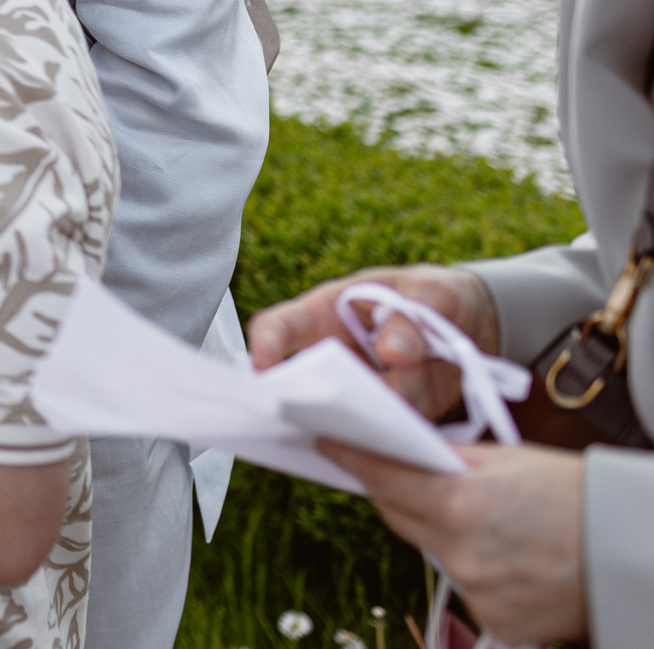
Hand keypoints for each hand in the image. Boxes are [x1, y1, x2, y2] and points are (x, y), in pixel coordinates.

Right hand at [248, 265, 498, 419]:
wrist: (469, 325)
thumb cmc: (432, 296)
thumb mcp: (428, 292)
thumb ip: (410, 317)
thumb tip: (393, 354)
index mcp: (325, 314)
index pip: (278, 327)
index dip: (264, 345)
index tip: (266, 369)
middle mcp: (333, 357)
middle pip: (305, 386)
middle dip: (314, 400)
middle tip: (336, 407)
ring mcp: (359, 393)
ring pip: (353, 416)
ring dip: (382, 412)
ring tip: (417, 392)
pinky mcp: (388, 421)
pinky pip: (383, 439)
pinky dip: (399, 440)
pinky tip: (417, 437)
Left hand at [321, 440, 585, 643]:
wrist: (632, 550)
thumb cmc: (577, 496)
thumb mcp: (509, 461)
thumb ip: (450, 461)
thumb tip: (405, 451)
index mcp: (459, 503)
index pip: (382, 477)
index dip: (351, 457)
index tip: (328, 443)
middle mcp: (459, 552)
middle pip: (400, 516)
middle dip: (399, 494)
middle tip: (404, 475)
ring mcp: (475, 590)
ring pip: (432, 550)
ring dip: (441, 532)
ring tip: (482, 518)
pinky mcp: (494, 619)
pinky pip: (464, 584)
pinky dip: (473, 567)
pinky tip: (505, 554)